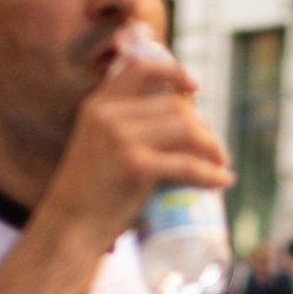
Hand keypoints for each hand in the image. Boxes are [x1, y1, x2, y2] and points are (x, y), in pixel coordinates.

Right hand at [34, 48, 231, 250]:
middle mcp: (107, 114)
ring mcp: (120, 137)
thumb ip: (126, 131)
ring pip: (186, 129)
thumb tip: (180, 126)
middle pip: (175, 105)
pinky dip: (210, 173)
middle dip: (204, 127)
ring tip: (220, 165)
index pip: (140, 66)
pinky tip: (222, 181)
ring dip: (212, 146)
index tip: (194, 89)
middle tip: (215, 151)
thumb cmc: (91, 194)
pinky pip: (186, 164)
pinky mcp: (134, 164)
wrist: (70, 227)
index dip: (173, 72)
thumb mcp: (102, 148)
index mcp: (99, 104)